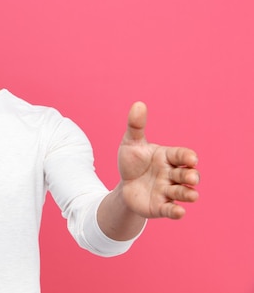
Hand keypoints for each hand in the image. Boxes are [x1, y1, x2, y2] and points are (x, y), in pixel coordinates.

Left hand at [118, 102, 199, 219]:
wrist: (125, 185)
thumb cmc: (133, 162)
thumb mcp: (131, 143)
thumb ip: (136, 126)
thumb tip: (138, 104)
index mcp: (168, 157)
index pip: (181, 155)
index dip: (187, 157)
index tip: (191, 158)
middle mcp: (172, 175)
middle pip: (186, 174)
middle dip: (190, 175)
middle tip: (191, 177)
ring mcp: (167, 191)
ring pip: (182, 193)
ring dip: (188, 194)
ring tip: (192, 195)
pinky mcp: (160, 207)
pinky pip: (170, 210)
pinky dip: (176, 212)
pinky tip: (179, 212)